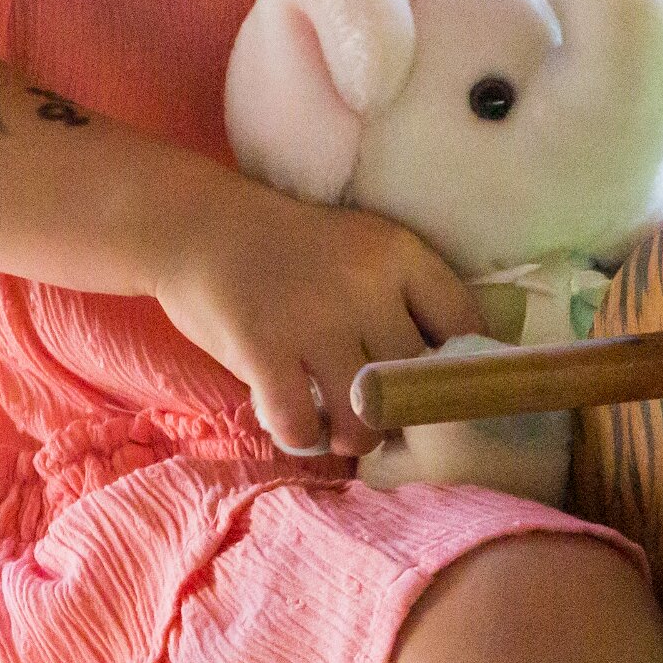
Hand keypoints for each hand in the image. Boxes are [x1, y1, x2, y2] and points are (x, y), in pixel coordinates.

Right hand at [153, 178, 482, 457]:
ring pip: (365, 418)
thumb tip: (447, 379)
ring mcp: (313, 318)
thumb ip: (404, 300)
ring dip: (355, 437)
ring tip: (340, 431)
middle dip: (402, 414)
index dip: (461, 371)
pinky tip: (297, 422)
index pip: (465, 326)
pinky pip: (301, 425)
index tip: (444, 392)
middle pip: (415, 383)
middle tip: (382, 420)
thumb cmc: (288, 250)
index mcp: (398, 254)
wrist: (198, 225)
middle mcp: (364, 284)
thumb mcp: (360, 249)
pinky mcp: (263, 348)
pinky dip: (301, 436)